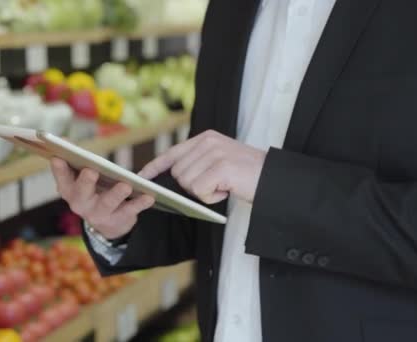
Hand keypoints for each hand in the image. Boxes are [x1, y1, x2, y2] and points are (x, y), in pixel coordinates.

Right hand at [50, 158, 154, 238]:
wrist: (108, 223)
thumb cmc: (93, 190)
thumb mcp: (82, 176)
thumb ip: (76, 158)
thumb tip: (64, 138)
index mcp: (69, 190)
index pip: (61, 178)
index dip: (59, 169)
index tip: (58, 157)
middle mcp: (80, 204)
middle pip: (81, 192)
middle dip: (86, 181)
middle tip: (91, 171)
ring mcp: (98, 214)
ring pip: (106, 203)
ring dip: (116, 194)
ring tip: (126, 185)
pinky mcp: (118, 221)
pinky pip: (129, 211)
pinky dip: (139, 203)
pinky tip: (149, 196)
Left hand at [139, 130, 265, 203]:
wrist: (275, 179)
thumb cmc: (247, 176)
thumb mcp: (219, 162)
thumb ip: (197, 164)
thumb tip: (172, 179)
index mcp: (206, 138)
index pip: (172, 153)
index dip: (154, 167)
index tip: (141, 177)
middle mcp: (208, 142)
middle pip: (178, 173)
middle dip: (192, 187)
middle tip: (216, 185)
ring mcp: (215, 153)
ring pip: (188, 184)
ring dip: (204, 193)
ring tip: (224, 186)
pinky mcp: (221, 167)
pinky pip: (200, 191)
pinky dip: (212, 198)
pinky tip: (227, 190)